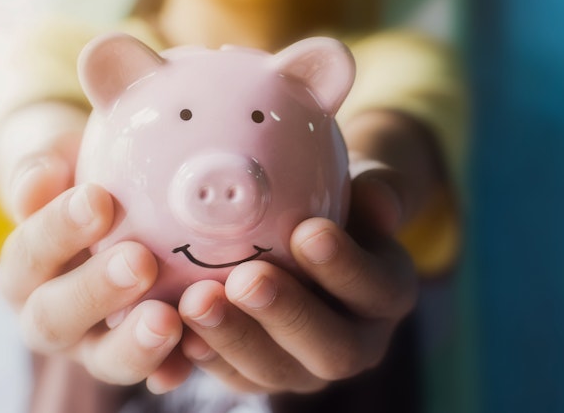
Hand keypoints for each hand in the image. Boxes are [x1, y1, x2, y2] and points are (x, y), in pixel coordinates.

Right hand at [0, 103, 189, 393]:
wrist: (120, 217)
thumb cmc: (93, 185)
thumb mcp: (68, 166)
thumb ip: (48, 167)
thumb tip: (41, 177)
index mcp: (28, 267)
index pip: (29, 252)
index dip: (57, 229)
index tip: (98, 198)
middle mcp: (53, 313)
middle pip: (55, 317)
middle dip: (95, 291)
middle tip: (138, 261)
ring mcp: (97, 343)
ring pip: (105, 358)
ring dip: (134, 344)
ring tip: (166, 319)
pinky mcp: (143, 357)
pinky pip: (156, 372)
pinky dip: (171, 369)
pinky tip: (193, 354)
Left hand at [176, 110, 439, 393]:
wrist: (309, 237)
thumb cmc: (337, 204)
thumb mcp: (364, 188)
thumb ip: (376, 191)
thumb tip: (377, 200)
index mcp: (387, 295)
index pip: (377, 288)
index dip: (345, 267)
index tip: (308, 231)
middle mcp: (356, 342)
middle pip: (332, 348)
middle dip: (286, 315)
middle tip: (246, 279)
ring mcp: (306, 365)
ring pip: (277, 371)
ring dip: (236, 339)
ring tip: (196, 301)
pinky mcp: (262, 371)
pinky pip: (235, 375)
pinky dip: (205, 356)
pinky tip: (177, 330)